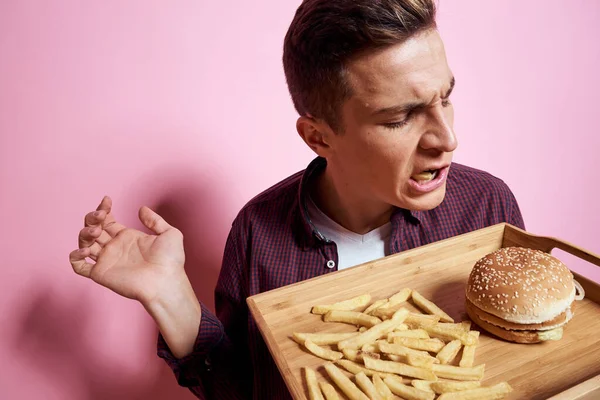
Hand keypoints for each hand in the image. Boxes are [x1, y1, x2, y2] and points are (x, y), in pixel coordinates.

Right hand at [69, 196, 186, 305]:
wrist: (166, 281)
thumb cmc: (171, 261)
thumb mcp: (169, 233)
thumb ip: (155, 220)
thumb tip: (142, 209)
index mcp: (127, 237)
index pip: (107, 221)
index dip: (103, 209)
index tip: (107, 200)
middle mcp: (115, 247)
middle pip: (93, 228)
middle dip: (92, 218)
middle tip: (101, 216)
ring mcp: (107, 260)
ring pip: (84, 243)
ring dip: (85, 233)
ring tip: (96, 232)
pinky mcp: (100, 273)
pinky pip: (78, 266)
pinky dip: (75, 256)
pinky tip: (86, 250)